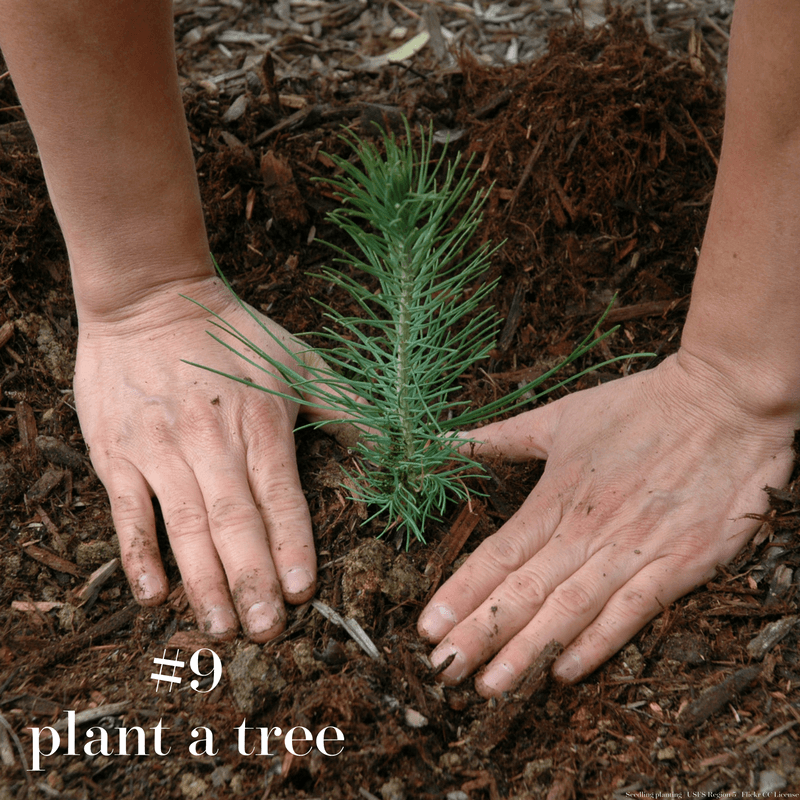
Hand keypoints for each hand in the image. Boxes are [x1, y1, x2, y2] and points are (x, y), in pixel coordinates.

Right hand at [74, 275, 343, 640]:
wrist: (149, 297)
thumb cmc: (232, 332)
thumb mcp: (298, 359)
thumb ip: (345, 406)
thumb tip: (395, 444)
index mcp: (260, 422)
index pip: (280, 496)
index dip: (292, 545)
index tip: (303, 592)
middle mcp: (211, 440)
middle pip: (234, 520)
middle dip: (252, 580)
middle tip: (266, 632)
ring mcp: (160, 448)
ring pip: (184, 525)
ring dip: (203, 580)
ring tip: (220, 628)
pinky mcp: (119, 452)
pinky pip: (128, 510)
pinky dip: (138, 554)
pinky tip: (154, 594)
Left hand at [418, 350, 796, 692]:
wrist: (723, 401)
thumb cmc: (638, 406)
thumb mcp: (561, 416)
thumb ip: (501, 438)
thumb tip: (447, 440)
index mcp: (556, 496)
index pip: (497, 555)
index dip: (461, 593)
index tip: (427, 626)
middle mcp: (587, 530)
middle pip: (523, 591)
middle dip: (479, 634)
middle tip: (443, 670)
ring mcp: (633, 550)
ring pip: (569, 610)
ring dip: (526, 651)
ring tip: (490, 686)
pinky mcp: (680, 564)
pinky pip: (632, 612)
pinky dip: (597, 643)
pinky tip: (564, 672)